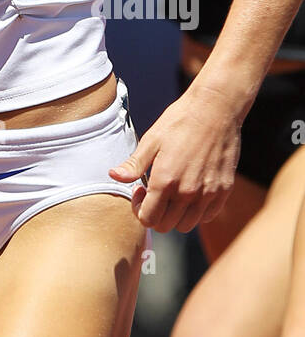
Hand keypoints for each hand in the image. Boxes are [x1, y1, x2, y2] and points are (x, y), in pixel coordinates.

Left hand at [109, 84, 241, 232]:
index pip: (148, 219)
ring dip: (175, 214)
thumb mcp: (151, 140)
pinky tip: (191, 189)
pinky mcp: (224, 191)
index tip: (140, 191)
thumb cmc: (179, 122)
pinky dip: (196, 211)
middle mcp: (188, 193)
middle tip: (154, 191)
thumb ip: (133, 165)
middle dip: (155, 213)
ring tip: (173, 191)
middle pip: (166, 226)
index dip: (139, 209)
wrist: (215, 110)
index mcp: (165, 181)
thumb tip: (114, 177)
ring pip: (187, 225)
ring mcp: (208, 194)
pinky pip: (207, 215)